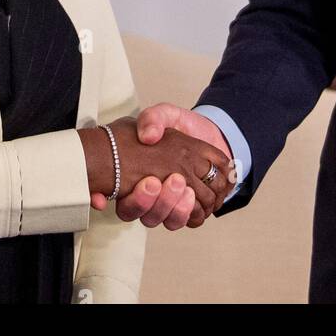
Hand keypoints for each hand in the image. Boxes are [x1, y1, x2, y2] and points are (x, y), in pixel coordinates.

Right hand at [82, 115, 231, 230]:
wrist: (209, 132)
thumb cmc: (181, 126)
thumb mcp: (164, 114)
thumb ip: (152, 119)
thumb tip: (147, 136)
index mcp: (136, 178)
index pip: (127, 206)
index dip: (137, 200)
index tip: (151, 181)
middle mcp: (152, 198)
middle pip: (151, 217)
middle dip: (164, 201)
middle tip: (176, 179)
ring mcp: (172, 206)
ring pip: (172, 221)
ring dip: (181, 208)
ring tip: (190, 188)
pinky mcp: (193, 208)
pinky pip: (194, 220)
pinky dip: (199, 210)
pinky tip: (203, 194)